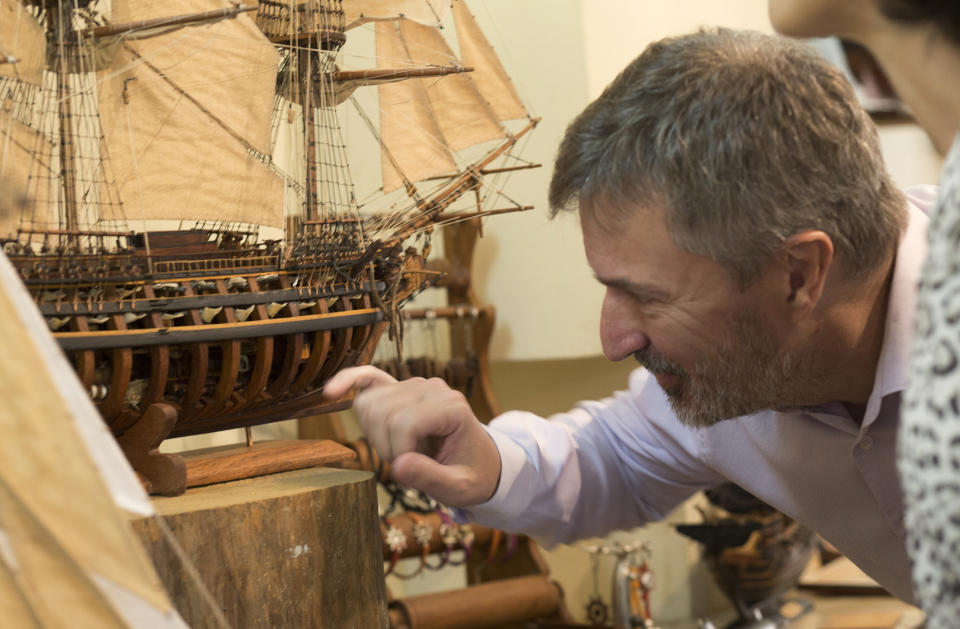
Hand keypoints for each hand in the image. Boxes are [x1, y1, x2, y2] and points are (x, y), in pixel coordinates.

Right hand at [323, 366, 501, 506]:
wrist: (480, 462)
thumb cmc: (472, 475)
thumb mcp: (458, 487)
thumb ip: (430, 477)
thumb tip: (398, 466)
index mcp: (452, 407)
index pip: (404, 423)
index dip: (398, 453)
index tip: (412, 471)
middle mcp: (432, 388)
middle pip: (383, 412)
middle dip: (386, 446)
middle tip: (407, 462)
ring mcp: (415, 385)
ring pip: (369, 403)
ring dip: (374, 433)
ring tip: (399, 448)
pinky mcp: (400, 388)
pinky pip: (369, 378)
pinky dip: (350, 382)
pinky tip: (332, 391)